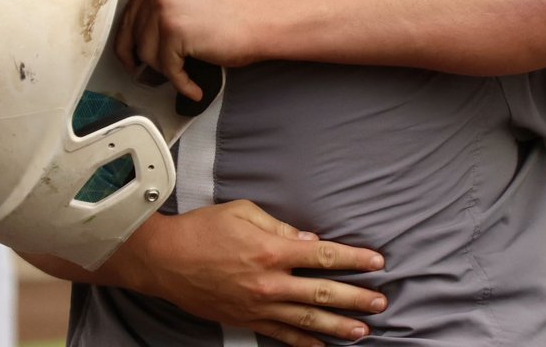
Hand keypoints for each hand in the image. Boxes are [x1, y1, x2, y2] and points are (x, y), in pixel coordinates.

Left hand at [117, 0, 264, 100]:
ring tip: (184, 74)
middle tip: (151, 75)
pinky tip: (193, 89)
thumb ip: (160, 6)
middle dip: (145, 60)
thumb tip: (133, 36)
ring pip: (147, 54)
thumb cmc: (231, 14)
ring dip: (165, 70)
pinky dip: (181, 83)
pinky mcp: (175, 31)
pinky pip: (168, 68)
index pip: (127, 13)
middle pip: (133, 35)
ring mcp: (165, 7)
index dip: (127, 41)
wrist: (262, 21)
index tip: (131, 58)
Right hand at [131, 201, 386, 346]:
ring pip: (306, 320)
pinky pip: (281, 335)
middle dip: (356, 297)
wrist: (164, 260)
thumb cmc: (202, 229)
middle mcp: (269, 283)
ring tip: (364, 331)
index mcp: (271, 251)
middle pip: (322, 293)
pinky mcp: (245, 320)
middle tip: (381, 302)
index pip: (323, 256)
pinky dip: (303, 342)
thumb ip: (281, 228)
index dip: (354, 259)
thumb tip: (311, 241)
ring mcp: (257, 306)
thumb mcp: (244, 213)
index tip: (378, 262)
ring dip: (338, 326)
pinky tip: (323, 346)